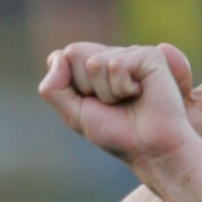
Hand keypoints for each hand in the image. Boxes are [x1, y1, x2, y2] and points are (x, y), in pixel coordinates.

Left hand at [39, 39, 198, 176]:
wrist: (148, 148)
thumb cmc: (115, 132)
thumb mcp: (74, 114)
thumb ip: (54, 89)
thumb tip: (57, 55)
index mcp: (94, 66)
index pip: (62, 58)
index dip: (69, 85)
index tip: (91, 103)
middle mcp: (111, 55)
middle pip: (74, 52)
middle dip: (85, 87)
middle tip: (110, 103)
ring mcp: (130, 53)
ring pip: (94, 62)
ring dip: (106, 92)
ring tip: (127, 100)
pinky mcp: (147, 55)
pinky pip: (115, 65)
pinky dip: (122, 87)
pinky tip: (139, 93)